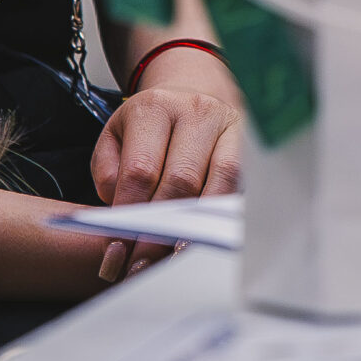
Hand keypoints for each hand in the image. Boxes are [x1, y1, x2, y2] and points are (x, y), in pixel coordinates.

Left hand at [91, 47, 244, 282]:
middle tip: (144, 265)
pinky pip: (242, 184)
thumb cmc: (149, 128)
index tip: (118, 252)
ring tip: (176, 256)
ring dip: (197, 225)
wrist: (191, 95)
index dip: (129, 217)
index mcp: (154, 108)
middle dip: (161, 230)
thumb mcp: (115, 139)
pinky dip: (223, 213)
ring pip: (219, 183)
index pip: (141, 171)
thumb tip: (119, 210)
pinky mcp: (251, 143)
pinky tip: (208, 235)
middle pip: (181, 181)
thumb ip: (109, 174)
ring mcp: (230, 125)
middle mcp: (196, 111)